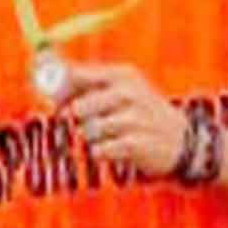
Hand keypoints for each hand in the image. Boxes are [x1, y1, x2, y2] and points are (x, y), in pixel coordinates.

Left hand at [53, 60, 194, 181]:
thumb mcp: (121, 92)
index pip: (75, 75)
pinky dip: (101, 153)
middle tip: (87, 123)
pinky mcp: (135, 144)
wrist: (181, 140)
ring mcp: (134, 118)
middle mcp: (129, 92)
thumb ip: (86, 88)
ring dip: (91, 138)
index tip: (53, 101)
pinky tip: (116, 149)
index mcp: (122, 75)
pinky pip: (98, 150)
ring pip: (87, 131)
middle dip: (76, 121)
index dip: (56, 90)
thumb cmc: (140, 114)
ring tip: (110, 136)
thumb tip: (46, 89)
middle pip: (77, 108)